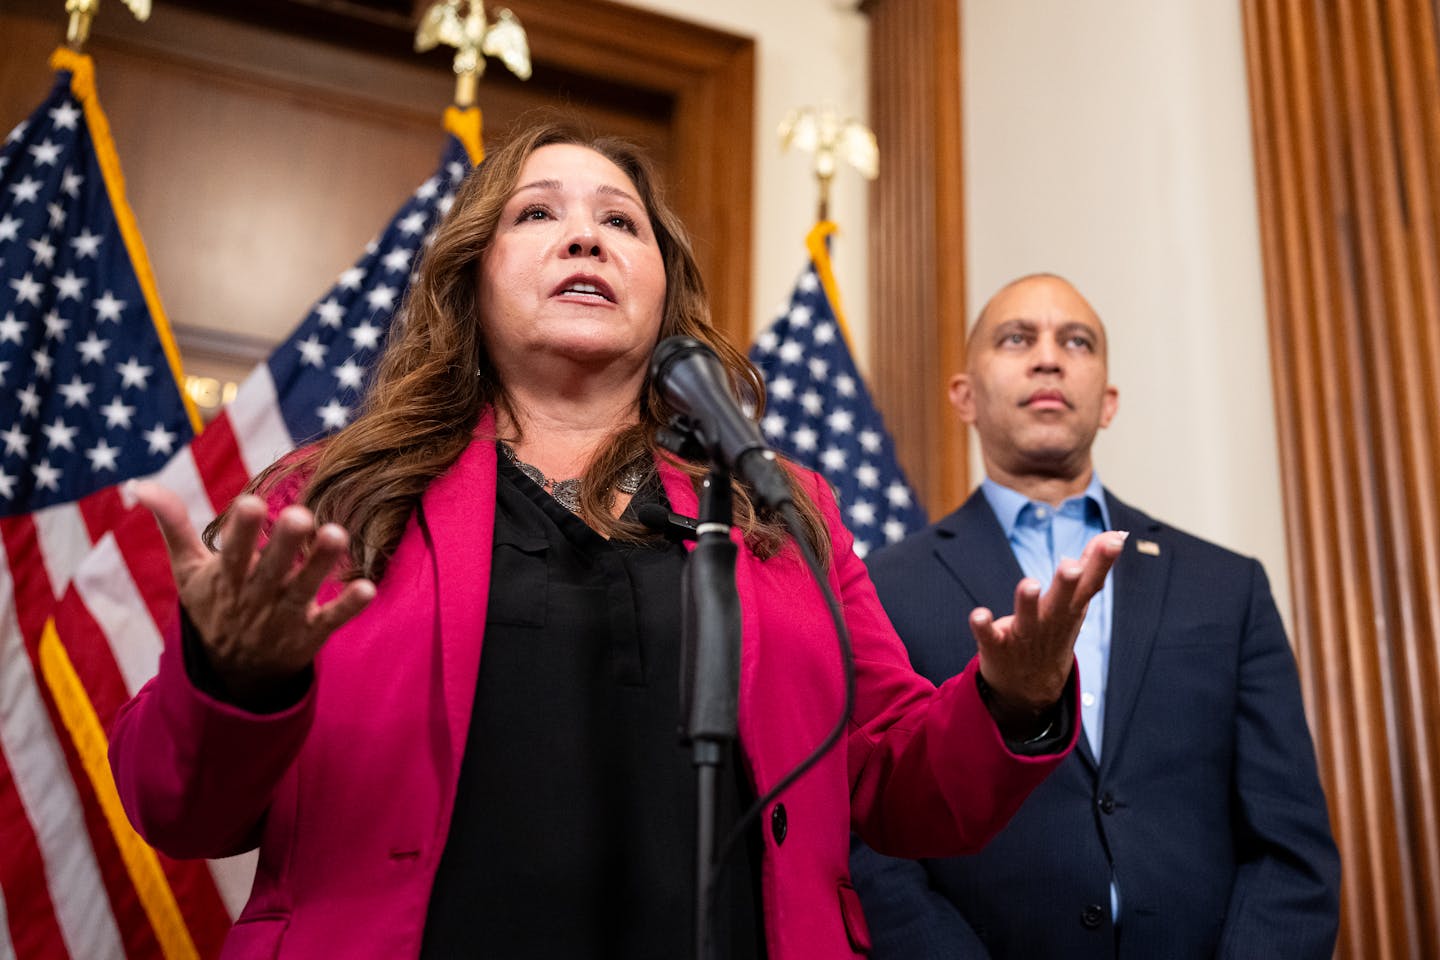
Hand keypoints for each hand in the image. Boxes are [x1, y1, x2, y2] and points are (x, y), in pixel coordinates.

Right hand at [131, 480, 375, 703]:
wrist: (232, 674)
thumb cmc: (213, 604)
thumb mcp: (188, 570)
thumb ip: (173, 524)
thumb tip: (139, 483)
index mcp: (226, 578)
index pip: (232, 553)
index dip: (241, 531)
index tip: (251, 502)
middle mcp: (256, 597)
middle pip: (271, 569)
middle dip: (285, 544)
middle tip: (301, 515)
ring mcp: (284, 617)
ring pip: (304, 589)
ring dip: (321, 565)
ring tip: (338, 535)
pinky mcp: (309, 633)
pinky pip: (331, 621)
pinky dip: (347, 607)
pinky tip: (368, 589)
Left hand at [971, 530, 1127, 717]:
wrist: (1030, 689)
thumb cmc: (1053, 632)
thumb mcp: (1076, 602)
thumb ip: (1091, 567)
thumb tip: (1116, 533)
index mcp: (1069, 609)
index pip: (1089, 584)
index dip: (1101, 562)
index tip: (1114, 540)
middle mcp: (1049, 622)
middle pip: (1060, 602)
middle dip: (1066, 584)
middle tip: (1071, 566)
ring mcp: (1023, 636)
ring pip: (1027, 619)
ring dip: (1028, 602)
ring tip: (1030, 584)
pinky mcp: (997, 646)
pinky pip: (989, 636)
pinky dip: (984, 626)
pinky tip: (978, 614)